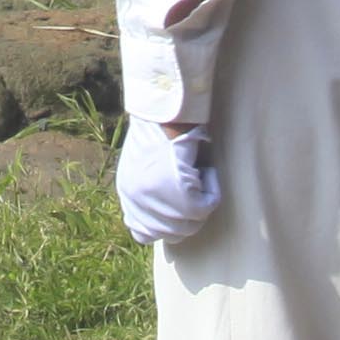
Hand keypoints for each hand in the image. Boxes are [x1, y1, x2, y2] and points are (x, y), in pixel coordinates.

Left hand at [118, 119, 220, 246]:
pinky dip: (212, 190)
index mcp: (127, 193)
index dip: (164, 225)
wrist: (166, 106)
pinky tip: (207, 169)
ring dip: (202, 202)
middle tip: (197, 188)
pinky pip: (207, 207)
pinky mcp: (180, 195)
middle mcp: (137, 200)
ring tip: (200, 175)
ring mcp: (157, 200)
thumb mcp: (145, 164)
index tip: (178, 207)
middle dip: (189, 216)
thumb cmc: (161, 127)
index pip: (142, 233)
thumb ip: (151, 192)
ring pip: (191, 224)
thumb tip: (171, 217)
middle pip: (171, 234)